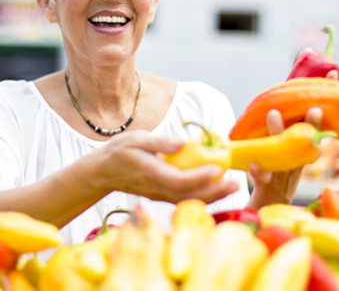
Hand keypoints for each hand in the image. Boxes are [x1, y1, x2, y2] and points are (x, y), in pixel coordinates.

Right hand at [93, 130, 238, 204]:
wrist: (102, 172)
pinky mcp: (161, 197)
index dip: (200, 176)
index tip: (218, 168)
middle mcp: (157, 188)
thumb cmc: (118, 152)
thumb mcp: (135, 138)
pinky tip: (215, 190)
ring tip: (231, 187)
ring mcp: (159, 195)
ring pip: (189, 200)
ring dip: (212, 196)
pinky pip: (184, 200)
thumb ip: (159, 141)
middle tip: (236, 183)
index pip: (179, 179)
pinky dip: (202, 197)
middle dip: (214, 191)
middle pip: (189, 195)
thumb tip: (183, 142)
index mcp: (151, 173)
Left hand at [247, 69, 337, 208]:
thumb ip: (287, 117)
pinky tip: (253, 165)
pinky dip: (258, 172)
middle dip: (311, 123)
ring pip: (285, 152)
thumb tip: (287, 86)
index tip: (333, 75)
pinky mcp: (268, 183)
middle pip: (307, 137)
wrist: (269, 196)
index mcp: (302, 142)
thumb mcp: (285, 140)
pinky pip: (263, 177)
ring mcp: (284, 169)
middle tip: (313, 108)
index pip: (315, 119)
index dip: (326, 98)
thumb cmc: (278, 162)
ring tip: (273, 113)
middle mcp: (297, 155)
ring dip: (279, 131)